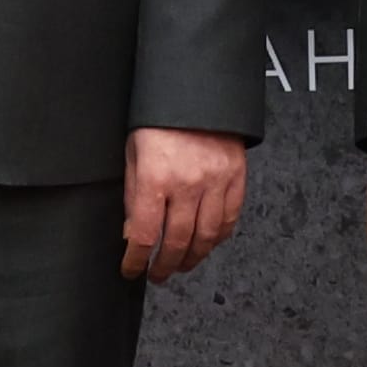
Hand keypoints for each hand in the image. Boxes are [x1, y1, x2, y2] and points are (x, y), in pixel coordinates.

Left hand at [121, 128, 247, 283]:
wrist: (196, 92)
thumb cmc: (159, 120)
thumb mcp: (132, 154)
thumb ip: (132, 196)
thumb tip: (131, 233)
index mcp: (155, 177)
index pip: (144, 234)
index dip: (135, 260)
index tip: (131, 270)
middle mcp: (187, 184)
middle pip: (176, 242)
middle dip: (164, 265)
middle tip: (157, 274)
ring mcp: (215, 182)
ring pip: (206, 237)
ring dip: (192, 258)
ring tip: (181, 265)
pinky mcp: (236, 178)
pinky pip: (229, 219)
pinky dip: (218, 238)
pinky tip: (206, 244)